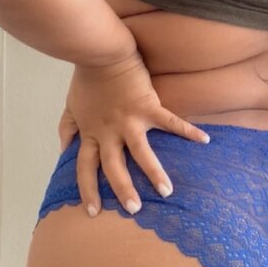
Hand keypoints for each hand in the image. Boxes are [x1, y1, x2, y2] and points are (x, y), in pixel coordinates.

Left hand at [57, 50, 210, 216]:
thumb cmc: (86, 80)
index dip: (88, 190)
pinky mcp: (148, 106)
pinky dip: (188, 131)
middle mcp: (110, 132)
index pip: (86, 168)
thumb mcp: (70, 106)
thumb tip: (63, 149)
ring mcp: (129, 120)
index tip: (93, 212)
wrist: (101, 54)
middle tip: (134, 210)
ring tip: (167, 192)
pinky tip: (204, 141)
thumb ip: (67, 128)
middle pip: (114, 167)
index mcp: (92, 133)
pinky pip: (170, 122)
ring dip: (154, 172)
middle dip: (123, 190)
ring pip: (141, 152)